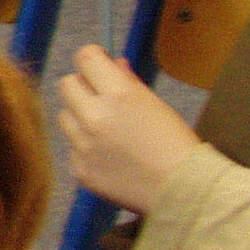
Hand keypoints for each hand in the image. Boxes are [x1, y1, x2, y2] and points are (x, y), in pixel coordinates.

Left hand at [59, 43, 203, 214]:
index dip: (93, 57)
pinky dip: (86, 148)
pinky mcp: (80, 169)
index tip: (99, 63)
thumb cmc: (177, 145)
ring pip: (65, 116)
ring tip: (109, 132)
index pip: (85, 57)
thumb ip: (129, 82)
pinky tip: (110, 157)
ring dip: (80, 118)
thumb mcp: (157, 105)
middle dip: (83, 86)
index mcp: (119, 95)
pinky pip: (72, 147)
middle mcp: (95, 117)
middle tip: (101, 98)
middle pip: (67, 84)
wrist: (184, 192)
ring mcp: (84, 145)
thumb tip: (112, 63)